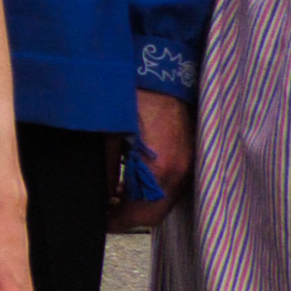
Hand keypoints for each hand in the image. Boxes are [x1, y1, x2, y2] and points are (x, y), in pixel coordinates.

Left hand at [113, 89, 193, 231]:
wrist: (162, 68)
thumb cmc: (133, 96)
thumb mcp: (109, 134)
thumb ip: (105, 170)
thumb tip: (99, 197)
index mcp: (161, 170)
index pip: (140, 215)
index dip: (116, 222)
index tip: (99, 221)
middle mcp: (181, 172)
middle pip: (155, 212)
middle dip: (129, 216)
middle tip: (105, 211)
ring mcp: (190, 163)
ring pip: (165, 200)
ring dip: (142, 202)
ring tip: (116, 195)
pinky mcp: (191, 154)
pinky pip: (173, 184)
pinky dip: (154, 188)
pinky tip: (134, 178)